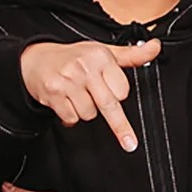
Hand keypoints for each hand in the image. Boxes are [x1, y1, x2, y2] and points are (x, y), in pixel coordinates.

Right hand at [19, 38, 160, 151]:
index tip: (114, 92)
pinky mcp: (54, 94)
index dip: (119, 93)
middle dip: (120, 127)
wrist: (36, 59)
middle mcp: (84, 68)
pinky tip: (66, 103)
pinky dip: (70, 116)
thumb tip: (155, 48)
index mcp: (100, 56)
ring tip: (78, 96)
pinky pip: (72, 118)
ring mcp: (68, 81)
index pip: (121, 89)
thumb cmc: (75, 58)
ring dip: (86, 112)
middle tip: (130, 143)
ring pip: (89, 114)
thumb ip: (132, 55)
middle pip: (108, 105)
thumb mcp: (105, 52)